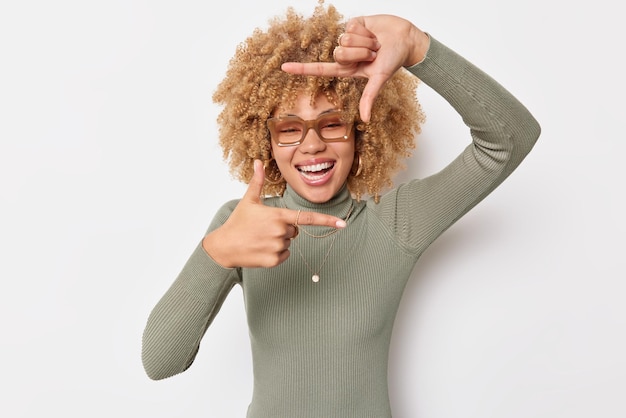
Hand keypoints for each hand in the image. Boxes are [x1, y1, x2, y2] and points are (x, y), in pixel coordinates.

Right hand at [203, 160, 346, 267]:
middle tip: (264, 228)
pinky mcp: (274, 260)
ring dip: (279, 240)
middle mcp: (281, 232)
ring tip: (260, 238)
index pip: (307, 218)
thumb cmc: (237, 222)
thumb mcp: (249, 200)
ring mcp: (277, 247)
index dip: (327, 220)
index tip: (342, 224)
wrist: (224, 246)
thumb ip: (258, 181)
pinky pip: (285, 255)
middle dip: (284, 228)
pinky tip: (261, 248)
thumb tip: (258, 162)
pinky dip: (276, 253)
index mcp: (278, 216)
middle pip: (295, 229)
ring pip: (289, 242)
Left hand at [281, 15, 428, 121]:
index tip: (284, 68)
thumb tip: (366, 120)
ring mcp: (348, 38)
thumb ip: (369, 98)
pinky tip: (373, 33)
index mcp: (347, 69)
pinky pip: (351, 27)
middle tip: (373, 54)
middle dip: (359, 53)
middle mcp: (345, 54)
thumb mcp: (380, 79)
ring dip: (364, 42)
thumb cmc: (394, 60)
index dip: (302, 69)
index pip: (320, 69)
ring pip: (345, 39)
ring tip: (375, 44)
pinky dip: (365, 31)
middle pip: (338, 53)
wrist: (405, 39)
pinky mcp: (354, 24)